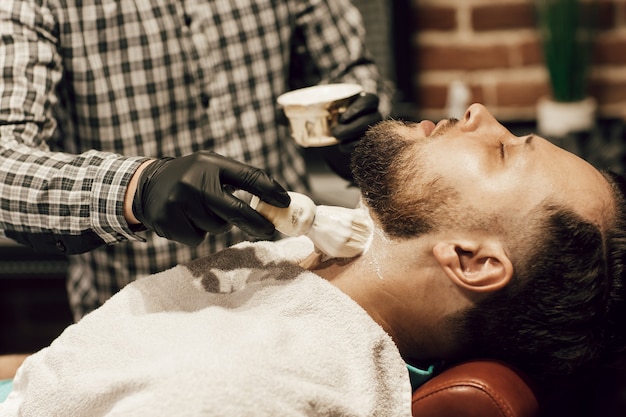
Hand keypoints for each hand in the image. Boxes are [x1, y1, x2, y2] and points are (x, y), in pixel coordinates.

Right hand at [131, 151, 290, 245]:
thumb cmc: (191, 178)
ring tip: (201, 210)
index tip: (285, 202)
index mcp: (210, 163)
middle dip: (256, 223)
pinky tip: (186, 220)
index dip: (270, 191)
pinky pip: (197, 238)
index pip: (248, 176)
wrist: (146, 185)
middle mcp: (194, 180)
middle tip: (269, 230)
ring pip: (217, 227)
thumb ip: (238, 180)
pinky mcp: (168, 220)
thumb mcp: (211, 168)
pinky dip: (197, 233)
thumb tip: (275, 201)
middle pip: (235, 210)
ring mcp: (179, 201)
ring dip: (217, 225)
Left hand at [331, 92, 381, 152]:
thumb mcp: (332, 107)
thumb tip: (306, 106)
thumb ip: (326, 105)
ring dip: (350, 137)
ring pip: (369, 134)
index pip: (370, 100)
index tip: (343, 118)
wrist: (338, 131)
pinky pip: (365, 146)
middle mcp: (375, 114)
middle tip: (335, 132)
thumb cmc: (334, 114)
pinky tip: (342, 145)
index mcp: (367, 101)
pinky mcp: (372, 142)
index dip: (358, 108)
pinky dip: (351, 146)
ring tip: (337, 137)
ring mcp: (375, 129)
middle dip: (351, 128)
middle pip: (370, 120)